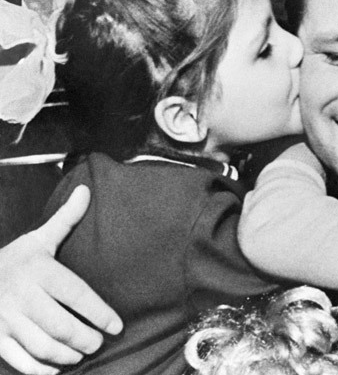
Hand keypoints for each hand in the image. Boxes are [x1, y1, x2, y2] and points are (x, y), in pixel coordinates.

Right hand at [0, 186, 122, 374]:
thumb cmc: (14, 259)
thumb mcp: (38, 238)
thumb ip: (66, 219)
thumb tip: (85, 190)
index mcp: (39, 271)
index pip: (76, 295)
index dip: (99, 313)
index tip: (117, 326)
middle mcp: (22, 295)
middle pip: (61, 325)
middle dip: (85, 338)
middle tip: (99, 342)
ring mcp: (6, 318)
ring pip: (42, 345)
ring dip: (66, 355)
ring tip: (82, 354)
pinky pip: (18, 360)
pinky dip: (38, 370)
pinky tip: (55, 369)